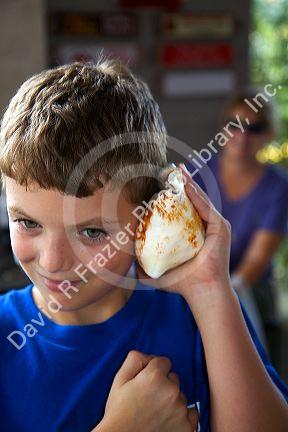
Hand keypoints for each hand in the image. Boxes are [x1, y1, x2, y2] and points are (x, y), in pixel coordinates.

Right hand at [95, 350, 198, 431]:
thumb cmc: (118, 414)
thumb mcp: (119, 381)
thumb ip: (135, 360)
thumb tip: (149, 356)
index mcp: (154, 376)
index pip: (164, 362)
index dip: (153, 371)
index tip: (146, 383)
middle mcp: (171, 391)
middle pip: (173, 379)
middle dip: (164, 385)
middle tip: (149, 400)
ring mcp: (181, 410)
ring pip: (181, 396)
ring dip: (173, 401)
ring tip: (156, 413)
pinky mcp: (187, 428)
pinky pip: (192, 414)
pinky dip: (183, 417)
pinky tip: (168, 421)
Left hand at [136, 163, 231, 299]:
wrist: (201, 292)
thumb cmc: (181, 282)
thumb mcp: (156, 272)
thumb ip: (141, 266)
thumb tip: (124, 260)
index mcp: (191, 232)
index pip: (181, 207)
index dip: (172, 193)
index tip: (159, 180)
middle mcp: (204, 226)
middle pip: (191, 199)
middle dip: (180, 182)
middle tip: (168, 168)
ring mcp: (214, 225)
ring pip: (199, 199)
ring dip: (187, 183)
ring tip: (176, 170)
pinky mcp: (221, 227)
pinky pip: (206, 207)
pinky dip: (196, 195)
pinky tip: (185, 184)